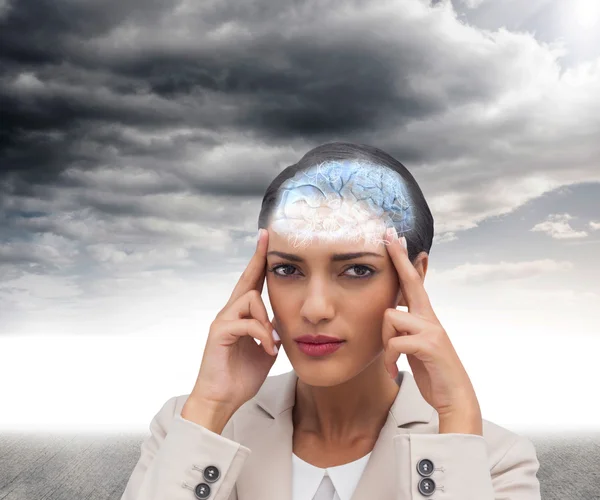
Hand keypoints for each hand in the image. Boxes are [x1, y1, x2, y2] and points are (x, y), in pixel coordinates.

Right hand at [187, 228, 281, 414]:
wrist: (222, 400)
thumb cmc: (241, 376)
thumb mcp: (265, 350)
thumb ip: (272, 332)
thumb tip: (284, 322)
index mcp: (242, 316)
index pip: (252, 283)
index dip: (260, 262)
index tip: (267, 240)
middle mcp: (230, 313)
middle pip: (246, 279)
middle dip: (258, 258)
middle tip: (267, 238)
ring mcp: (222, 321)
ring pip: (250, 299)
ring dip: (267, 321)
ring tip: (272, 343)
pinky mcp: (219, 333)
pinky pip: (246, 323)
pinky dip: (262, 335)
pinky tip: (268, 350)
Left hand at [381, 227, 481, 430]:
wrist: (454, 399)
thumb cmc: (432, 372)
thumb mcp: (416, 346)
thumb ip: (407, 329)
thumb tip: (394, 315)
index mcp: (424, 317)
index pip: (413, 283)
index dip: (403, 260)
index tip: (395, 238)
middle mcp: (430, 318)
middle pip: (411, 281)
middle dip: (399, 258)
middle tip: (390, 235)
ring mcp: (432, 330)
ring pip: (390, 317)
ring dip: (384, 342)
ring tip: (391, 361)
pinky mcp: (430, 345)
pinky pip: (396, 341)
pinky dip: (390, 358)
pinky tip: (393, 370)